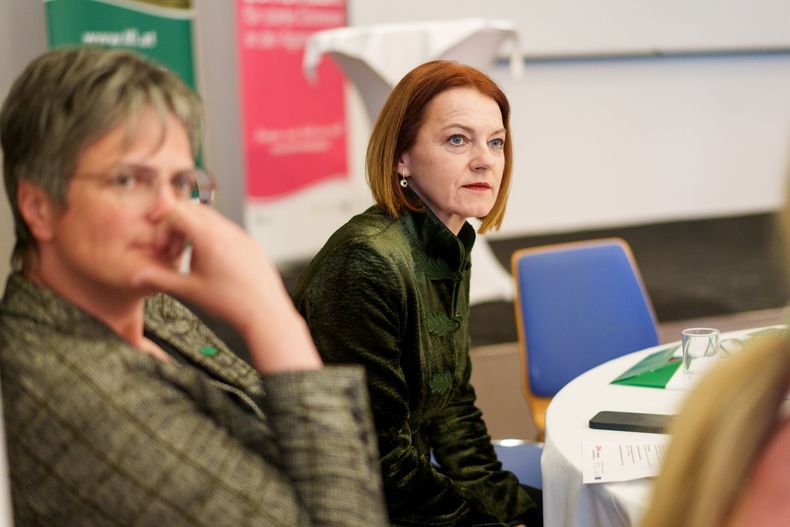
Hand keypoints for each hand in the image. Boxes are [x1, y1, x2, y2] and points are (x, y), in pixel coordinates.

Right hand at [133, 202, 321, 372]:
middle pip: (193, 209)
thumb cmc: (231, 303)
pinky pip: (226, 229)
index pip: (176, 211)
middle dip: (177, 225)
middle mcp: (227, 231)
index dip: (163, 226)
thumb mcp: (189, 291)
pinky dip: (212, 236)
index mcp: (209, 237)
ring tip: (191, 258)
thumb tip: (136, 275)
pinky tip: (211, 262)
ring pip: (211, 218)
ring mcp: (240, 235)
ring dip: (194, 230)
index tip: (163, 246)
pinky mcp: (249, 242)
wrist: (265, 313)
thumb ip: (160, 279)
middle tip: (173, 250)